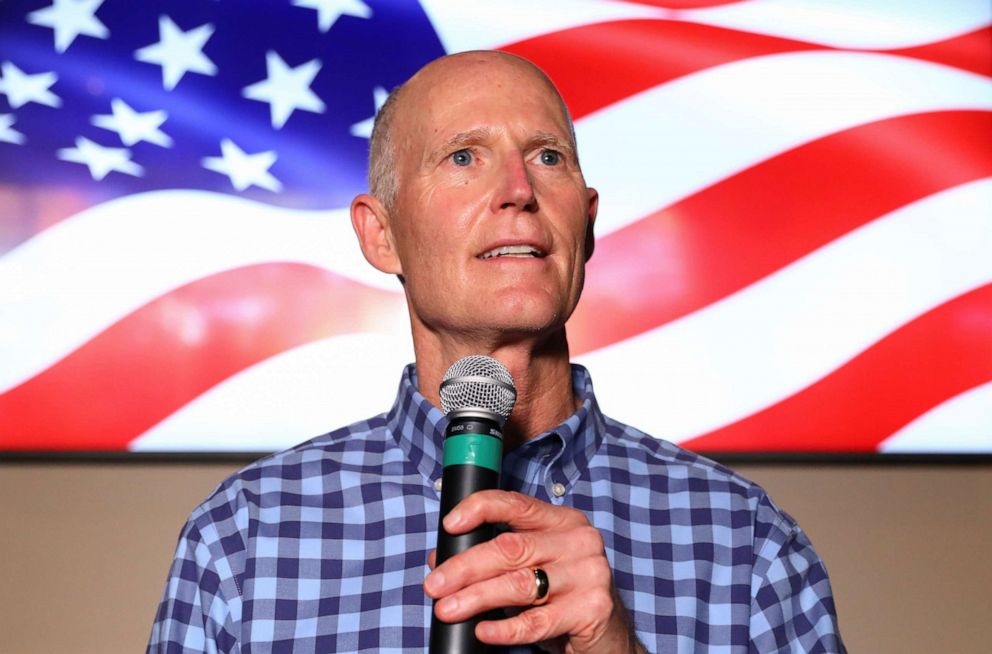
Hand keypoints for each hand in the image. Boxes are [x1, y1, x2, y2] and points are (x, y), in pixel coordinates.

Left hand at [424, 490, 645, 653]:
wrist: (607, 639)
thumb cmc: (563, 599)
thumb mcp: (531, 571)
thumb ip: (492, 560)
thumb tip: (440, 559)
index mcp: (563, 521)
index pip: (517, 503)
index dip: (480, 508)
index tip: (450, 524)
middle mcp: (579, 540)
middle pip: (511, 548)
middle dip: (465, 567)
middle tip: (435, 585)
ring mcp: (590, 573)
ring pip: (520, 583)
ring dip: (476, 598)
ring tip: (447, 609)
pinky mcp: (592, 608)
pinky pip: (537, 620)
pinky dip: (504, 628)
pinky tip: (483, 631)